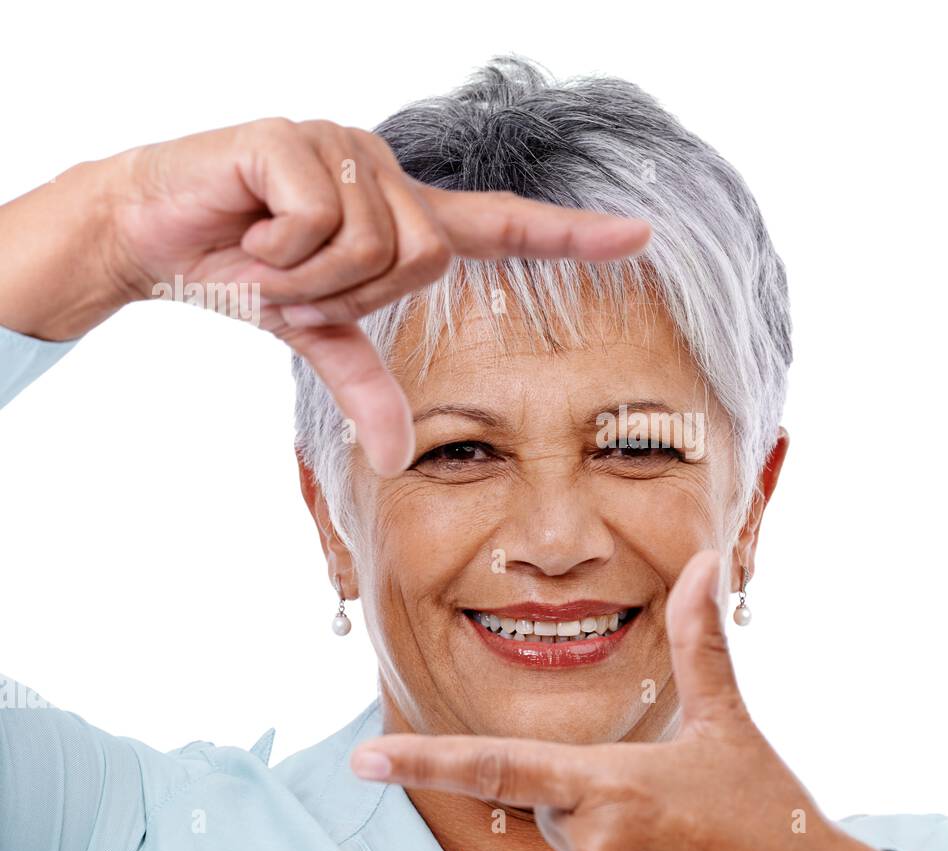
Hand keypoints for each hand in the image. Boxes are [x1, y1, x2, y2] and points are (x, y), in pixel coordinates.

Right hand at [0, 118, 649, 475]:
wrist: (150, 235)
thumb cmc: (245, 273)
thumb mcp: (317, 338)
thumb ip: (367, 388)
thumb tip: (396, 461)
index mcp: (403, 219)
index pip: (505, 225)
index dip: (574, 234)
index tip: (642, 234)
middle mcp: (386, 174)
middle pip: (426, 255)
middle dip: (352, 291)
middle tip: (294, 279)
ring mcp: (345, 149)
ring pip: (374, 242)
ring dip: (309, 276)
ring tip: (266, 255)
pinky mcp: (296, 137)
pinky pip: (319, 222)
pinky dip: (278, 253)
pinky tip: (246, 230)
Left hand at [349, 550, 897, 850]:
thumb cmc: (766, 808)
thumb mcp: (726, 722)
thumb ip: (700, 642)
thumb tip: (706, 563)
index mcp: (611, 783)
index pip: (496, 768)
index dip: (422, 762)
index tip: (363, 759)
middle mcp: (595, 839)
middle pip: (546, 802)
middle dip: (586, 788)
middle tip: (658, 797)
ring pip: (570, 838)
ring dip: (604, 826)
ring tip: (672, 832)